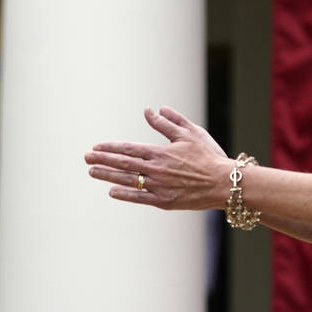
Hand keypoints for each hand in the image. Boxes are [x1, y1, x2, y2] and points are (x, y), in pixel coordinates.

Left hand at [84, 106, 232, 209]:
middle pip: (122, 164)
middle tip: (86, 158)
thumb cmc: (209, 156)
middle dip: (101, 160)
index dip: (110, 148)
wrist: (225, 183)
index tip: (96, 147)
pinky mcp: (164, 201)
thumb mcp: (189, 133)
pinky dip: (124, 194)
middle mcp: (156, 170)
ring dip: (107, 176)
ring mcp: (158, 187)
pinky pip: (139, 198)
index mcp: (160, 152)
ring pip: (127, 180)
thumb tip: (151, 110)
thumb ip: (168, 122)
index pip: (128, 149)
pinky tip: (111, 191)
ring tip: (92, 172)